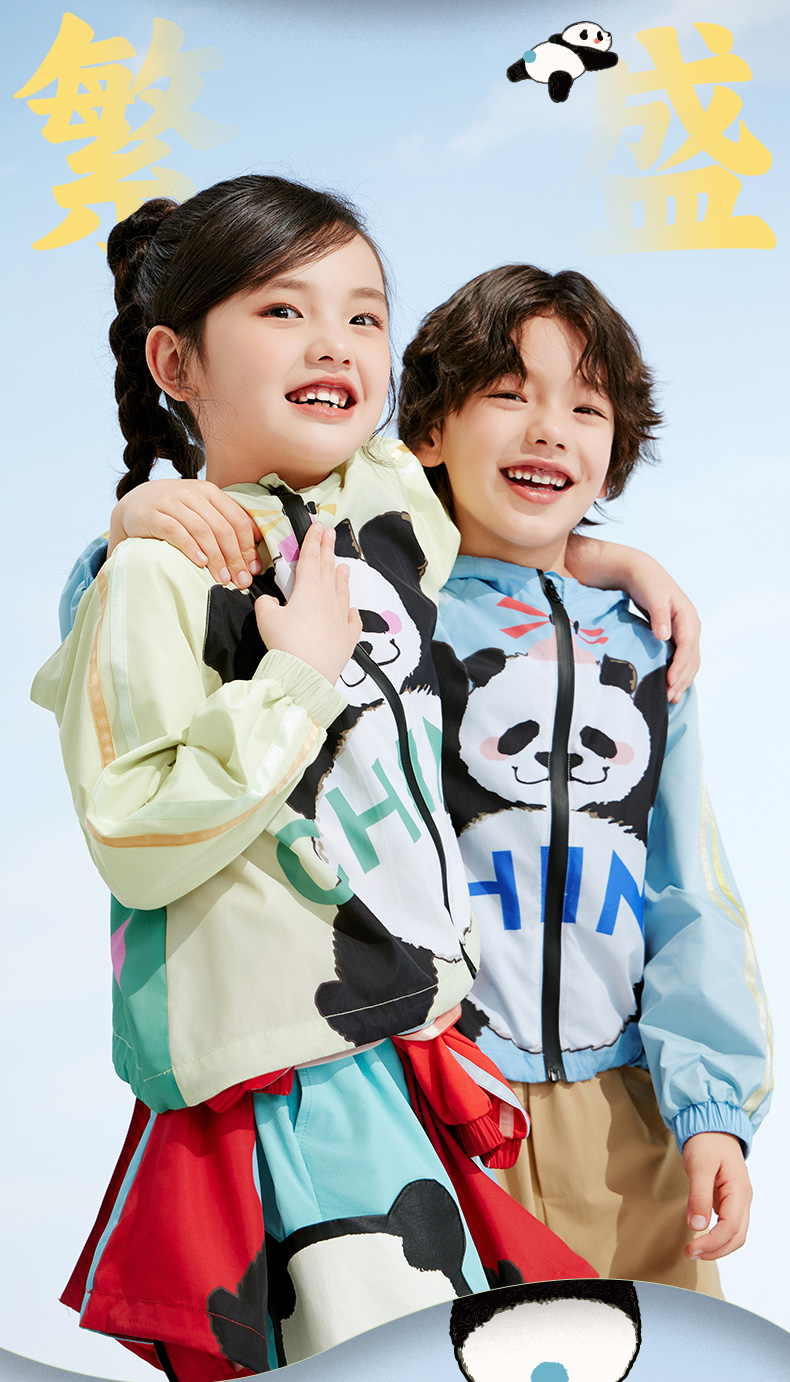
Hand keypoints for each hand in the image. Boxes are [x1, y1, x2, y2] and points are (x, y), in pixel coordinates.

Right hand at [108, 478, 262, 587]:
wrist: (135, 503)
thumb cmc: (174, 511)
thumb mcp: (201, 510)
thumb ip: (225, 520)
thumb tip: (258, 540)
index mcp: (209, 492)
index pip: (237, 520)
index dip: (248, 547)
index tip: (253, 569)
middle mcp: (192, 493)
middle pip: (222, 528)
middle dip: (235, 558)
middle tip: (240, 580)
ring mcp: (171, 502)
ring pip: (202, 531)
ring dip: (216, 558)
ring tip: (223, 578)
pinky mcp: (152, 514)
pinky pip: (176, 532)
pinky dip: (191, 548)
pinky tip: (200, 562)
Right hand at [255, 522, 361, 684]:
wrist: (306, 673)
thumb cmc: (285, 643)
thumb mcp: (266, 618)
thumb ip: (266, 604)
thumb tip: (270, 602)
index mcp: (309, 589)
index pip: (310, 558)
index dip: (312, 541)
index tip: (317, 526)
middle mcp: (328, 599)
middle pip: (328, 569)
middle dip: (328, 549)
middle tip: (330, 533)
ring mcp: (340, 618)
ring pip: (342, 591)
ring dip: (341, 576)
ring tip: (343, 566)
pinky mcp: (347, 638)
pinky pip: (352, 621)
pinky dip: (351, 613)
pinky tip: (351, 610)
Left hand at [565, 536, 700, 701]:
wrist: (639, 572)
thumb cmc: (646, 581)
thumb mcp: (652, 594)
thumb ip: (659, 614)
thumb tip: (665, 636)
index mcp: (688, 617)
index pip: (688, 647)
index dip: (680, 666)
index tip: (669, 683)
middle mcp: (690, 626)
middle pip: (691, 659)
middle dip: (681, 679)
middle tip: (668, 698)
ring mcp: (683, 632)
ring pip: (688, 662)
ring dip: (681, 681)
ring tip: (670, 698)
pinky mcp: (674, 636)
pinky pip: (680, 659)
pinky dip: (676, 674)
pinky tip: (668, 687)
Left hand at [682, 1131, 751, 1259]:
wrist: (712, 1126)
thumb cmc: (706, 1142)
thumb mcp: (699, 1165)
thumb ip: (699, 1195)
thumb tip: (697, 1225)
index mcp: (739, 1190)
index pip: (731, 1227)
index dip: (712, 1243)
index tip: (692, 1249)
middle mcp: (743, 1198)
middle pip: (737, 1236)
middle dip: (716, 1250)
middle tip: (690, 1254)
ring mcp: (738, 1200)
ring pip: (735, 1233)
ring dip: (718, 1246)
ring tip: (695, 1250)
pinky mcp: (730, 1200)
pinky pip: (729, 1224)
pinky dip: (717, 1236)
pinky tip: (702, 1237)